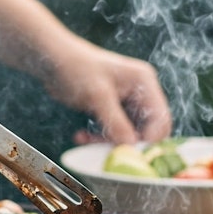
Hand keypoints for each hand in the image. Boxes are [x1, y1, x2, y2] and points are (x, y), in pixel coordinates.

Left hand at [43, 37, 171, 143]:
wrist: (51, 59)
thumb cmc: (76, 67)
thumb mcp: (97, 95)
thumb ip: (115, 120)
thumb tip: (130, 145)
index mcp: (144, 82)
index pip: (160, 118)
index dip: (150, 139)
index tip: (132, 153)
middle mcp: (140, 92)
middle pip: (147, 129)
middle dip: (127, 142)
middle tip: (105, 150)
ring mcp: (126, 102)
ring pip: (129, 133)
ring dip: (109, 141)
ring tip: (85, 139)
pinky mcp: (112, 110)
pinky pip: (113, 131)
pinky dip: (99, 137)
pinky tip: (80, 135)